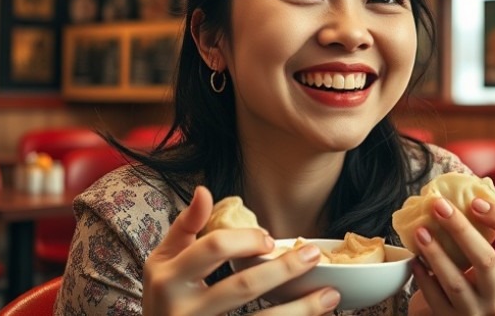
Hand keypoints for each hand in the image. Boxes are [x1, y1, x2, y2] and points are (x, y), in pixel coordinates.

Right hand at [142, 186, 340, 314]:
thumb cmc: (163, 299)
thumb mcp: (163, 261)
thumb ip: (185, 227)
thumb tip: (205, 191)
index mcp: (168, 279)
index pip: (214, 248)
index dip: (247, 240)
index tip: (271, 241)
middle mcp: (182, 311)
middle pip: (243, 286)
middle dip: (284, 269)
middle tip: (313, 255)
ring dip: (300, 310)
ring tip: (331, 296)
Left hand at [407, 197, 494, 315]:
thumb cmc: (467, 278)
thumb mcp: (481, 258)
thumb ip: (479, 231)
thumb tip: (463, 188)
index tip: (475, 201)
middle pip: (486, 260)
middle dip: (460, 229)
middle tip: (439, 205)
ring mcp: (477, 310)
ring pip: (457, 283)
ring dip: (436, 254)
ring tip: (420, 231)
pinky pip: (435, 298)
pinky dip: (423, 277)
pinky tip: (415, 260)